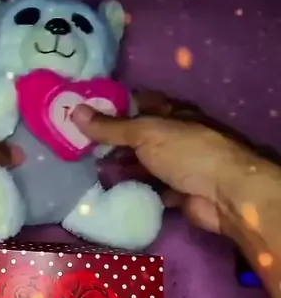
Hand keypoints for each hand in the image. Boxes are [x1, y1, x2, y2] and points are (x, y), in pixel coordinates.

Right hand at [72, 92, 259, 233]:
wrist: (223, 193)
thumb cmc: (186, 152)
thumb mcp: (144, 132)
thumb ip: (110, 126)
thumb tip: (74, 110)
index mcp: (171, 113)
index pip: (138, 103)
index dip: (112, 106)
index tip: (83, 113)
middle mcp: (175, 136)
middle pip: (138, 136)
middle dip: (112, 142)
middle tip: (79, 147)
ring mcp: (177, 165)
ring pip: (143, 164)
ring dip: (121, 167)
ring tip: (89, 170)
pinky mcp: (178, 191)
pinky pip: (151, 188)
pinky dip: (134, 190)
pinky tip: (111, 191)